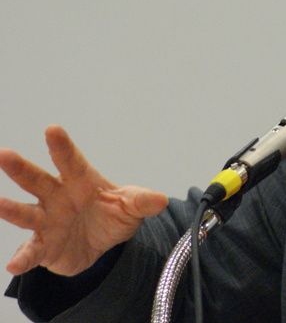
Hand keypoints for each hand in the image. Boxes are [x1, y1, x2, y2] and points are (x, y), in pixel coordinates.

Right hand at [0, 125, 167, 275]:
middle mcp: (57, 197)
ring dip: (10, 208)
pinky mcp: (43, 246)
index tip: (52, 129)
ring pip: (25, 212)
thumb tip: (161, 200)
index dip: (62, 146)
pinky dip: (22, 258)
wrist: (101, 245)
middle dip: (20, 168)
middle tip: (5, 154)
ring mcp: (46, 221)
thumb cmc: (112, 214)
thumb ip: (142, 201)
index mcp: (80, 181)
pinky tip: (14, 265)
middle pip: (37, 180)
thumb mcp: (131, 207)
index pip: (71, 161)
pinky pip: (30, 252)